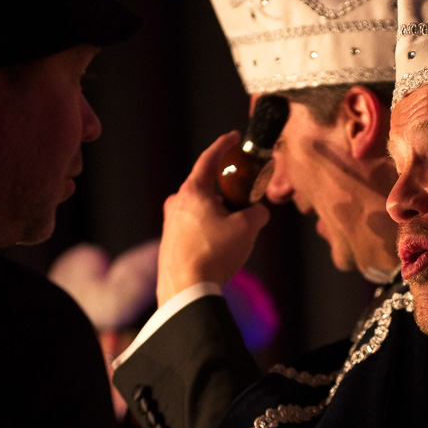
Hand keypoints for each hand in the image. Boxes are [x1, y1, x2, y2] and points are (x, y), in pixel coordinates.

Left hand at [156, 131, 271, 304]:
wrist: (186, 290)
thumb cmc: (214, 254)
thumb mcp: (247, 228)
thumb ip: (257, 213)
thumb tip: (258, 213)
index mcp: (193, 192)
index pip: (209, 159)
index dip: (224, 146)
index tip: (234, 138)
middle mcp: (177, 204)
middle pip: (205, 187)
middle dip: (226, 189)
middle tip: (243, 194)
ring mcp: (170, 225)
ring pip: (200, 211)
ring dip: (219, 213)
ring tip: (237, 228)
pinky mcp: (169, 245)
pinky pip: (194, 229)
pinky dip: (209, 230)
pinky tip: (222, 247)